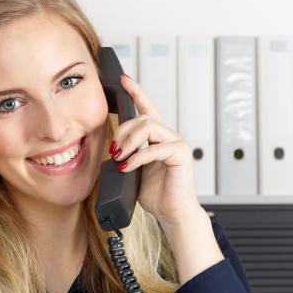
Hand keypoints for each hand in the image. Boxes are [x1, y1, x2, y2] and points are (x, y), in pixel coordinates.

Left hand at [110, 74, 203, 227]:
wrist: (172, 213)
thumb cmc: (156, 194)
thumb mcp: (134, 171)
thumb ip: (126, 156)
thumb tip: (111, 151)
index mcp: (158, 138)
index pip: (147, 108)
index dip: (136, 92)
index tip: (123, 80)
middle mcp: (169, 136)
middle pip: (142, 118)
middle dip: (122, 131)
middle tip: (113, 151)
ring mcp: (177, 143)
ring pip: (149, 127)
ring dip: (128, 142)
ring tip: (120, 158)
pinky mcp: (182, 154)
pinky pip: (155, 148)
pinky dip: (137, 158)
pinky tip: (128, 167)